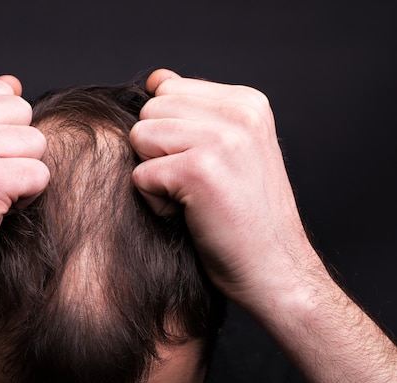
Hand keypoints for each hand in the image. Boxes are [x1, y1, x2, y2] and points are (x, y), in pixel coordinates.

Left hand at [130, 69, 316, 303]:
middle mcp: (239, 112)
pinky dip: (155, 202)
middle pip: (149, 110)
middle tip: (195, 184)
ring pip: (139, 137)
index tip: (204, 164)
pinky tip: (189, 214)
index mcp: (247, 102)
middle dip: (158, 150)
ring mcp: (222, 138)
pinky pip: (140, 175)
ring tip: (192, 197)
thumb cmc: (245, 218)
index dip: (170, 132)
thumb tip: (154, 78)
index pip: (168, 88)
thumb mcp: (230, 150)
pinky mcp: (199, 170)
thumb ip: (195, 111)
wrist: (275, 272)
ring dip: (155, 174)